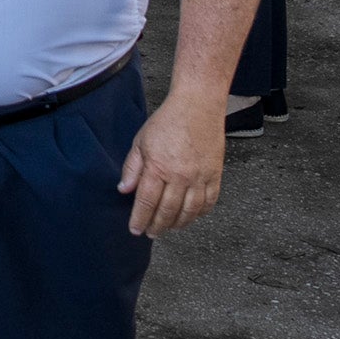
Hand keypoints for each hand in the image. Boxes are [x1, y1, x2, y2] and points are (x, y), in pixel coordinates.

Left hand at [119, 89, 227, 235]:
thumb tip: (124, 190)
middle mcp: (180, 176)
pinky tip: (191, 216)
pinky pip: (209, 202)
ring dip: (178, 224)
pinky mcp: (215, 175)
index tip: (135, 229)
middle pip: (167, 211)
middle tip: (151, 233)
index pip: (146, 202)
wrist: (198, 106)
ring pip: (189, 212)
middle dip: (157, 226)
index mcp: (158, 167)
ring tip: (169, 228)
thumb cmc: (168, 121)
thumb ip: (132, 168)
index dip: (139, 219)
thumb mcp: (141, 141)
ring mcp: (200, 177)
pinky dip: (200, 213)